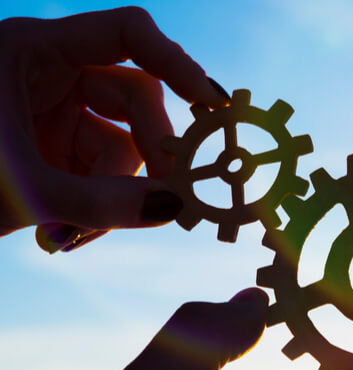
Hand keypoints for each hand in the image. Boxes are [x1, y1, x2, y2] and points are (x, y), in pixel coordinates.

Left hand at [0, 7, 229, 251]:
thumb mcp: (24, 190)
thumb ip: (102, 202)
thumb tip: (175, 208)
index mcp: (31, 50)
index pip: (127, 34)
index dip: (178, 64)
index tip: (213, 108)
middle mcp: (47, 71)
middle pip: (135, 97)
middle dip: (151, 153)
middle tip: (169, 200)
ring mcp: (49, 109)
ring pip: (120, 141)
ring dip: (115, 192)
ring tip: (78, 235)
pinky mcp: (49, 145)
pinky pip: (99, 168)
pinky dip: (95, 205)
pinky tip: (65, 236)